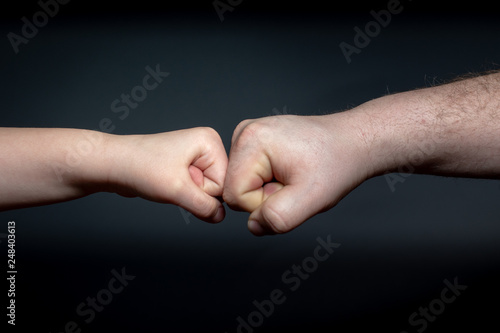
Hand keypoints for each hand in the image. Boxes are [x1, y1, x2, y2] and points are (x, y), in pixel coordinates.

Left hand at [106, 127, 226, 222]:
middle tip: (172, 182)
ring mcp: (196, 156)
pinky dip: (181, 194)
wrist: (112, 165)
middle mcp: (206, 146)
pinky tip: (166, 183)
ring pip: (206, 191)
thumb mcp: (178, 190)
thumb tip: (221, 217)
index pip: (225, 182)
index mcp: (210, 141)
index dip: (204, 191)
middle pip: (217, 186)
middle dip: (195, 192)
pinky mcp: (186, 167)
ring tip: (168, 181)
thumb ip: (205, 206)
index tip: (181, 182)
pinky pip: (194, 190)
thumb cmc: (141, 167)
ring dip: (187, 194)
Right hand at [223, 113, 374, 234]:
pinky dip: (269, 180)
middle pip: (235, 189)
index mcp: (250, 140)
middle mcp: (244, 132)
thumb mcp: (311, 198)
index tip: (290, 188)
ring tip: (294, 175)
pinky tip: (290, 170)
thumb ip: (278, 217)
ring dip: (268, 189)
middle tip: (295, 182)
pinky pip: (250, 176)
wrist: (352, 141)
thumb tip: (253, 225)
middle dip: (265, 196)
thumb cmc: (336, 163)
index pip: (235, 196)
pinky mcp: (255, 141)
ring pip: (242, 184)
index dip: (263, 203)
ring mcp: (248, 134)